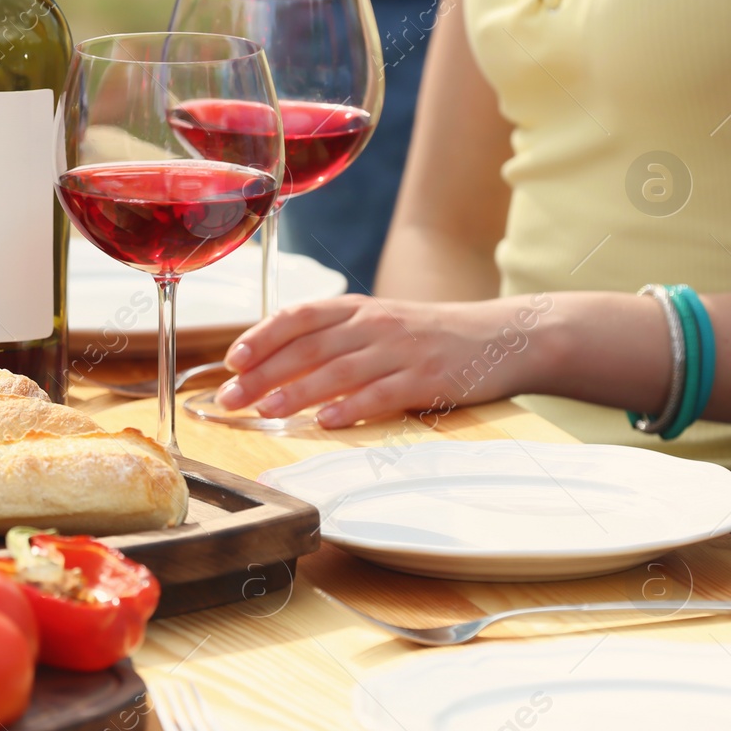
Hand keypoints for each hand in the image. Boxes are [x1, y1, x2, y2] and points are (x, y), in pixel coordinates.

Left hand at [215, 294, 552, 428]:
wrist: (500, 338)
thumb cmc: (427, 336)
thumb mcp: (377, 324)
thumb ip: (331, 338)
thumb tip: (272, 364)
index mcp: (357, 310)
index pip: (298, 317)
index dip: (261, 337)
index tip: (231, 361)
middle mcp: (374, 325)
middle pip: (308, 348)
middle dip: (263, 374)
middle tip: (230, 399)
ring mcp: (400, 351)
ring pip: (338, 371)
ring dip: (296, 392)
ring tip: (264, 411)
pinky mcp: (426, 379)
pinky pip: (382, 394)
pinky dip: (351, 408)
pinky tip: (325, 421)